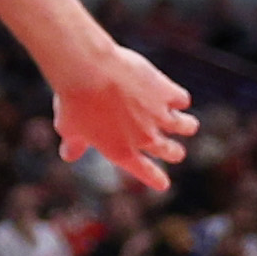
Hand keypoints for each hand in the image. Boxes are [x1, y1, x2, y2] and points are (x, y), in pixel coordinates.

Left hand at [49, 38, 194, 188]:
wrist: (89, 70)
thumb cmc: (74, 100)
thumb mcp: (67, 127)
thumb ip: (74, 144)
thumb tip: (69, 155)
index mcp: (120, 151)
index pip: (144, 172)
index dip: (155, 179)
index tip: (163, 184)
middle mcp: (144, 137)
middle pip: (172, 152)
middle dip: (174, 152)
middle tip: (175, 151)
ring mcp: (158, 115)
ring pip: (186, 127)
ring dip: (186, 126)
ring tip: (188, 125)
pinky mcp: (165, 91)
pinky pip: (182, 99)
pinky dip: (179, 98)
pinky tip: (176, 96)